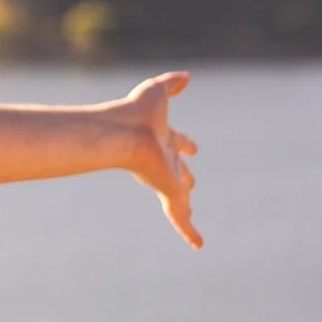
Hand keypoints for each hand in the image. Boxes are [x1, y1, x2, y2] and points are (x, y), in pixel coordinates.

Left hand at [116, 71, 199, 248]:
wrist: (124, 132)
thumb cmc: (137, 112)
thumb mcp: (158, 91)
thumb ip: (172, 83)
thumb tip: (187, 76)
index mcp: (163, 140)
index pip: (178, 143)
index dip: (186, 144)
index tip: (194, 148)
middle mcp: (165, 161)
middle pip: (179, 173)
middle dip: (186, 178)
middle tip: (191, 185)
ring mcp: (166, 179)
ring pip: (179, 198)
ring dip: (185, 209)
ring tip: (190, 219)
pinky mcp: (168, 194)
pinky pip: (180, 218)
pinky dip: (189, 232)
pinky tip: (197, 246)